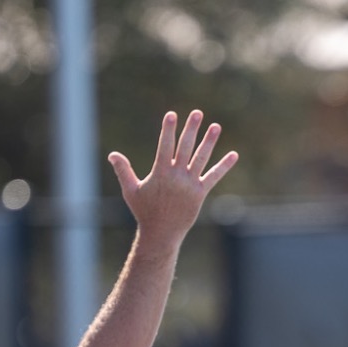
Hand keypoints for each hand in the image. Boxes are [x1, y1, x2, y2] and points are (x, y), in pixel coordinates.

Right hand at [107, 110, 237, 243]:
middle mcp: (177, 176)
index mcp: (160, 173)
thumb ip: (123, 171)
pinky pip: (214, 176)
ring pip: (201, 158)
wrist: (161, 233)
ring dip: (209, 142)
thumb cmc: (144, 212)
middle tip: (197, 113)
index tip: (172, 115)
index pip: (164, 145)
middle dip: (191, 129)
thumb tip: (113, 155)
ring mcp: (190, 184)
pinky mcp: (200, 193)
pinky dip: (224, 165)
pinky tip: (234, 154)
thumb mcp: (131, 190)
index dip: (168, 129)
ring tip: (216, 126)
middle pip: (185, 147)